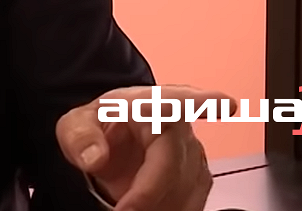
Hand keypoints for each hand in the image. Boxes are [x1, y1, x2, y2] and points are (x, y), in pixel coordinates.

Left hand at [56, 84, 235, 210]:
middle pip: (173, 165)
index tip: (225, 105)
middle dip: (148, 194)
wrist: (112, 139)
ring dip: (159, 206)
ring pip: (187, 188)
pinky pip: (193, 201)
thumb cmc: (100, 126)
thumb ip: (80, 137)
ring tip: (129, 207)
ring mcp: (193, 150)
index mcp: (148, 103)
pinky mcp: (198, 174)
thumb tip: (95, 157)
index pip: (177, 102)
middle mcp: (179, 124)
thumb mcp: (76, 125)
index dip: (204, 102)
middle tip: (122, 210)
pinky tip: (151, 208)